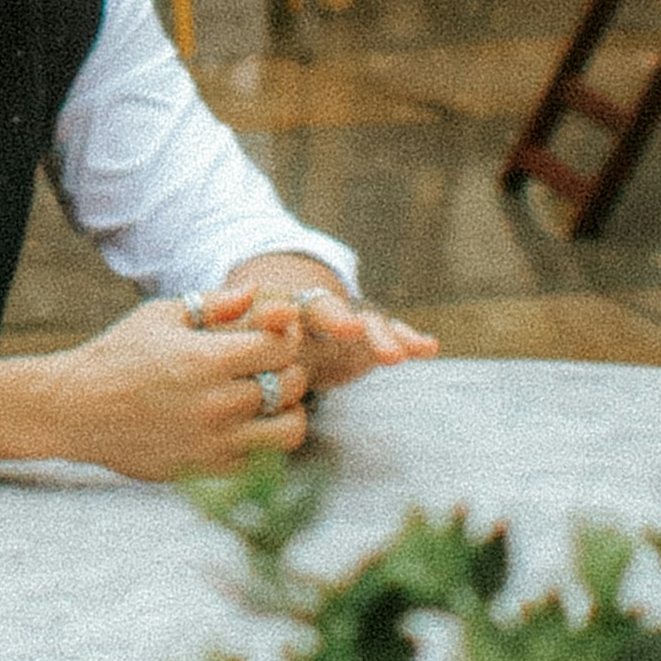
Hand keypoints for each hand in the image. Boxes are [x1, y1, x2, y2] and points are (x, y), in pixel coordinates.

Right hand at [33, 292, 332, 480]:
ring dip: (288, 411)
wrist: (76, 410)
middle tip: (269, 366)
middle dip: (288, 370)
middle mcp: (216, 403)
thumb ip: (214, 304)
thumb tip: (256, 291)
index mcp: (207, 359)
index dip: (285, 336)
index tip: (272, 335)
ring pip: (289, 431)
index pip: (282, 346)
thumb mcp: (161, 316)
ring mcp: (214, 441)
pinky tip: (246, 426)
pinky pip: (263, 462)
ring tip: (269, 401)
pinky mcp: (206, 470)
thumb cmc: (118, 356)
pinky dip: (265, 444)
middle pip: (292, 385)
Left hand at [197, 278, 436, 398]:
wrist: (281, 332)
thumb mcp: (232, 338)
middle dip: (338, 318)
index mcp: (276, 306)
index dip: (278, 314)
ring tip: (397, 354)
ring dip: (380, 336)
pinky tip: (428, 347)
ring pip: (365, 323)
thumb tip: (232, 327)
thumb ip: (232, 334)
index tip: (281, 318)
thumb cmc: (248, 341)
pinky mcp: (367, 340)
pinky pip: (390, 337)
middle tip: (350, 331)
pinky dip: (408, 339)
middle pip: (327, 309)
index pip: (276, 306)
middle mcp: (314, 308)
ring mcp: (346, 322)